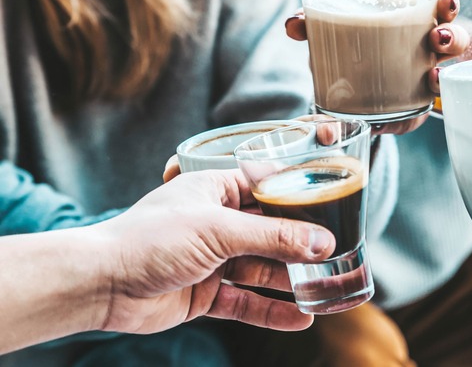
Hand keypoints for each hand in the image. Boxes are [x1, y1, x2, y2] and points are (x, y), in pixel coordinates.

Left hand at [93, 169, 335, 333]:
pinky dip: (271, 310)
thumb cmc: (150, 239)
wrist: (101, 284)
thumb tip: (321, 241)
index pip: (268, 186)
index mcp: (217, 190)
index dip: (301, 196)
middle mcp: (218, 222)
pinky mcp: (206, 292)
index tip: (335, 205)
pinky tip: (299, 318)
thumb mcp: (219, 230)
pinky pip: (246, 301)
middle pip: (272, 232)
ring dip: (293, 281)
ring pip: (264, 269)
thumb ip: (272, 236)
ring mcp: (213, 259)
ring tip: (328, 289)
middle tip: (338, 254)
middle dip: (304, 245)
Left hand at [286, 0, 469, 135]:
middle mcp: (427, 53)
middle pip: (455, 42)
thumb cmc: (348, 52)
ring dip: (440, 76)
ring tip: (431, 78)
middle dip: (452, 39)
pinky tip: (386, 122)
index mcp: (415, 24)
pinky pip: (414, 118)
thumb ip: (312, 26)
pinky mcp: (409, 114)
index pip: (443, 10)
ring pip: (445, 78)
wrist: (344, 93)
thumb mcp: (331, 36)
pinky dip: (402, 120)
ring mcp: (421, 84)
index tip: (445, 2)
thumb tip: (293, 25)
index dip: (449, 5)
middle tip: (436, 39)